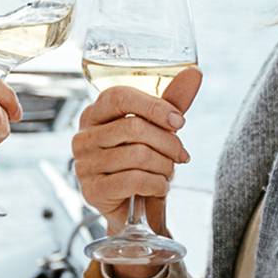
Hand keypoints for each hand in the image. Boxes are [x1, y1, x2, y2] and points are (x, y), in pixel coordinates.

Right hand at [70, 65, 203, 275]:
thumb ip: (172, 102)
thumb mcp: (157, 129)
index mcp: (95, 114)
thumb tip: (194, 72)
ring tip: (167, 172)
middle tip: (181, 155)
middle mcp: (83, 137)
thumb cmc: (140, 162)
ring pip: (137, 155)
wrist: (130, 205)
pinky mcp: (92, 190)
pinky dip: (156, 184)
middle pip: (133, 128)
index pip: (120, 97)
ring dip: (164, 167)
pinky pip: (133, 180)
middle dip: (168, 142)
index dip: (154, 106)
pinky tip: (158, 187)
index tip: (179, 120)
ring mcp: (84, 164)